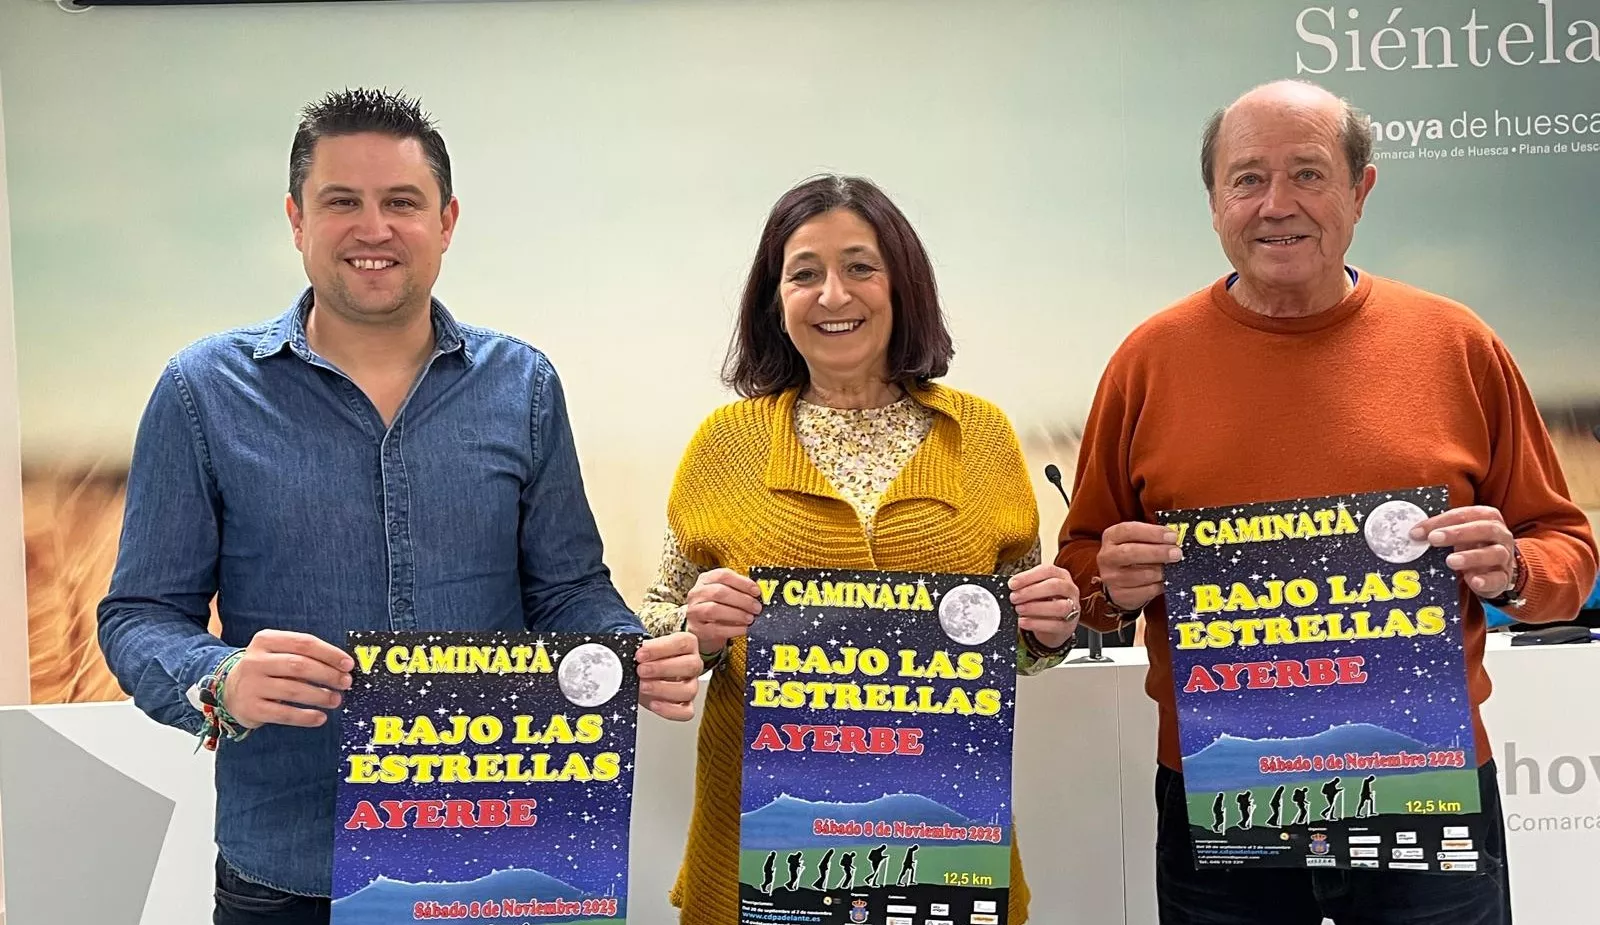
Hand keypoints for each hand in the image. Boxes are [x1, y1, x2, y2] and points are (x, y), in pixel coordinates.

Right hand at [221, 629, 353, 728]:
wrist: (230, 690)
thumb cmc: (266, 669)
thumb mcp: (278, 653)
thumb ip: (304, 654)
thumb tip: (342, 666)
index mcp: (265, 640)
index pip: (304, 643)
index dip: (329, 653)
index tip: (348, 664)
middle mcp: (255, 661)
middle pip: (299, 665)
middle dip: (328, 675)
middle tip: (346, 683)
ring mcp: (251, 685)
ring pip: (293, 690)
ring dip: (320, 696)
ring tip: (336, 700)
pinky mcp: (251, 708)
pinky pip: (284, 714)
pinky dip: (305, 717)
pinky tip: (320, 717)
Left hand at [635, 632, 703, 720]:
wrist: (643, 674)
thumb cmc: (646, 659)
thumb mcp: (644, 650)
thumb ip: (640, 650)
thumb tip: (626, 653)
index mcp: (687, 644)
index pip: (682, 643)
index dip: (660, 649)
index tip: (640, 654)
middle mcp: (693, 664)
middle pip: (690, 665)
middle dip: (662, 668)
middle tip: (641, 670)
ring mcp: (691, 685)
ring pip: (689, 690)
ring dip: (663, 689)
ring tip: (643, 686)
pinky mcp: (686, 705)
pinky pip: (686, 712)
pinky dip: (669, 709)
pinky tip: (654, 703)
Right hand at [685, 568, 762, 655]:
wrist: (702, 628)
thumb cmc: (719, 608)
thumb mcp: (727, 595)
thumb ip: (740, 591)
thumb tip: (759, 595)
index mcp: (706, 579)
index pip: (723, 575)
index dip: (742, 582)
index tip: (757, 591)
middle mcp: (697, 593)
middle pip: (719, 592)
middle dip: (742, 600)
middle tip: (757, 608)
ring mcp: (694, 611)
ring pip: (714, 609)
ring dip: (737, 614)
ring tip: (751, 619)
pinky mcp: (697, 629)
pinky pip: (716, 629)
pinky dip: (733, 629)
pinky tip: (744, 629)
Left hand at [1008, 563, 1079, 648]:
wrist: (1054, 626)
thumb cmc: (1045, 602)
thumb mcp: (1037, 590)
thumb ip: (1027, 586)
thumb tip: (1012, 587)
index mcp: (1061, 576)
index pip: (1048, 570)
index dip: (1028, 576)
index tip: (1012, 584)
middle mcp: (1070, 590)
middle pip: (1054, 586)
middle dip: (1031, 591)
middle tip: (1014, 597)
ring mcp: (1072, 608)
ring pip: (1059, 607)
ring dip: (1035, 608)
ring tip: (1019, 609)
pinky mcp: (1068, 626)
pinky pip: (1054, 625)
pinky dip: (1036, 623)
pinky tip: (1023, 621)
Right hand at [1097, 522, 1182, 611]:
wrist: (1119, 583)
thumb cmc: (1133, 555)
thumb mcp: (1137, 540)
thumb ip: (1152, 537)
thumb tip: (1175, 538)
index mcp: (1111, 536)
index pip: (1129, 530)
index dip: (1152, 533)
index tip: (1172, 536)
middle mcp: (1107, 556)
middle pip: (1131, 552)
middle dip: (1157, 552)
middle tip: (1177, 553)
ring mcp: (1111, 577)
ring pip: (1140, 575)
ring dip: (1161, 571)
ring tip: (1174, 568)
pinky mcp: (1120, 595)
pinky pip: (1146, 591)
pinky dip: (1160, 586)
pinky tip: (1166, 581)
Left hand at [1411, 506, 1516, 597]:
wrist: (1494, 569)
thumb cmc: (1472, 545)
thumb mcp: (1458, 534)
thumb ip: (1440, 530)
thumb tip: (1414, 534)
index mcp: (1487, 517)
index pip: (1464, 514)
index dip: (1440, 521)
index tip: (1417, 531)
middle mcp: (1500, 534)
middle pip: (1484, 529)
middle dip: (1458, 533)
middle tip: (1434, 539)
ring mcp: (1504, 556)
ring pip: (1494, 553)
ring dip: (1471, 557)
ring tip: (1450, 561)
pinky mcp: (1503, 577)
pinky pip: (1498, 578)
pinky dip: (1485, 580)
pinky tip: (1473, 580)